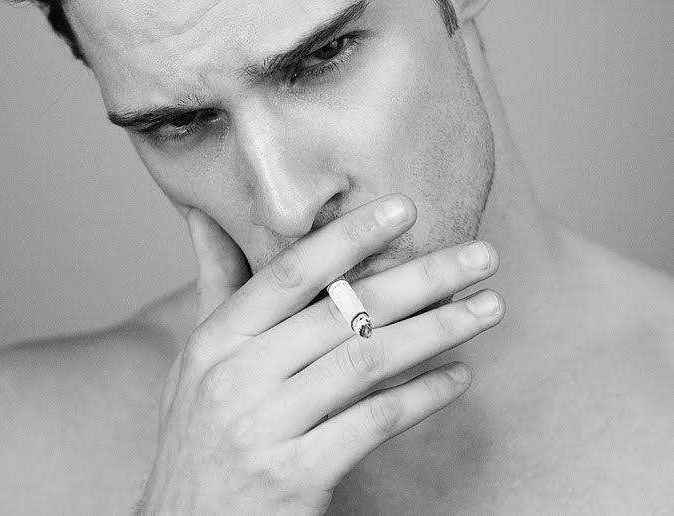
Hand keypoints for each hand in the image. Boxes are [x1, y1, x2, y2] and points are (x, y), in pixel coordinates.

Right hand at [138, 195, 503, 514]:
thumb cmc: (198, 432)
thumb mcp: (197, 356)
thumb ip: (215, 283)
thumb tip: (205, 213)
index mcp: (217, 339)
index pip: (290, 273)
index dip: (349, 236)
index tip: (404, 207)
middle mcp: (238, 377)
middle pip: (343, 313)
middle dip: (420, 278)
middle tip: (481, 255)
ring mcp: (265, 428)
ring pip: (367, 362)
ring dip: (437, 330)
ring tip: (488, 306)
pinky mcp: (295, 477)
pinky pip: (374, 423)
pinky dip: (423, 396)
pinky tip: (459, 377)